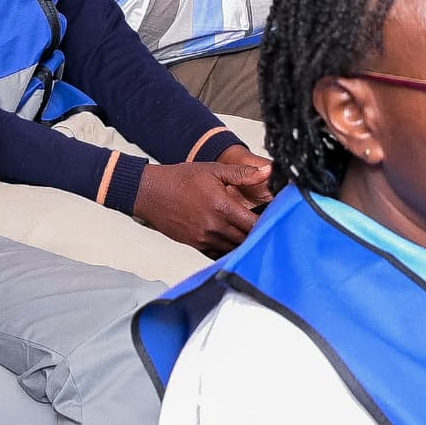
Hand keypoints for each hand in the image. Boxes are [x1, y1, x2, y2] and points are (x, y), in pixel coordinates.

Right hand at [133, 151, 275, 256]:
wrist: (150, 193)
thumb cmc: (180, 180)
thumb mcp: (213, 170)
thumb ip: (242, 173)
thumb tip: (267, 172)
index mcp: (222, 207)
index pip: (254, 224)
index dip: (268, 223)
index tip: (275, 219)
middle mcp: (214, 226)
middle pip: (247, 239)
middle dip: (259, 235)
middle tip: (268, 229)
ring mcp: (204, 238)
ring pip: (234, 248)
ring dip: (245, 243)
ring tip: (253, 236)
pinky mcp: (196, 245)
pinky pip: (219, 254)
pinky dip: (229, 250)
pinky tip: (235, 242)